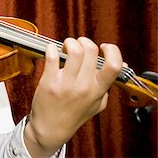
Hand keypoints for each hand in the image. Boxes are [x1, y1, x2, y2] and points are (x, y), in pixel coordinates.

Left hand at [24, 37, 122, 156]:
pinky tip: (52, 51)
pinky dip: (51, 48)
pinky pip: (51, 56)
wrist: (51, 128)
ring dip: (69, 42)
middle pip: (90, 50)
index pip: (113, 66)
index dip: (111, 50)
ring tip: (65, 47)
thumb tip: (119, 66)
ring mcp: (66, 84)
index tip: (104, 47)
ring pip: (73, 50)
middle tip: (78, 45)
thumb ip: (107, 85)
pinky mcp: (49, 81)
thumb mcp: (97, 103)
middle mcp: (83, 86)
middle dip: (83, 41)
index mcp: (97, 90)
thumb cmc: (73, 114)